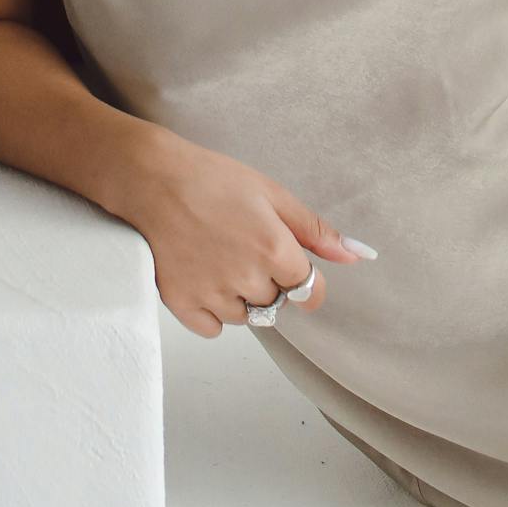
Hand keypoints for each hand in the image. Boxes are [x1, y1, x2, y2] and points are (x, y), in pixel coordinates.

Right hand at [125, 134, 376, 336]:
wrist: (150, 178)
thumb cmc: (210, 178)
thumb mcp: (271, 192)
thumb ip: (315, 230)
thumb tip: (357, 256)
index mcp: (276, 250)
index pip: (309, 293)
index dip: (302, 280)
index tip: (288, 266)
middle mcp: (249, 279)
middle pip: (276, 302)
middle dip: (267, 281)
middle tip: (242, 246)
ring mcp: (214, 294)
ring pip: (246, 316)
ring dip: (240, 296)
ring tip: (218, 257)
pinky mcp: (182, 304)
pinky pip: (213, 328)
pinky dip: (212, 311)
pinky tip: (202, 277)